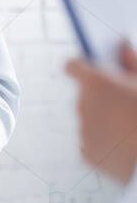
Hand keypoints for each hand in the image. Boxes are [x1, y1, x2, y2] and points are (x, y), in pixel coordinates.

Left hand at [66, 40, 136, 182]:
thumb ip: (134, 61)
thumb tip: (122, 47)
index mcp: (98, 84)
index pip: (73, 66)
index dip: (82, 66)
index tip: (91, 67)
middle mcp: (84, 105)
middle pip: (85, 95)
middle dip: (102, 97)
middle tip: (125, 103)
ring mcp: (85, 131)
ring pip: (90, 119)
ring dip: (105, 120)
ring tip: (131, 127)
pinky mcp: (90, 155)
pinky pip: (94, 143)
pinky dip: (107, 143)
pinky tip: (128, 145)